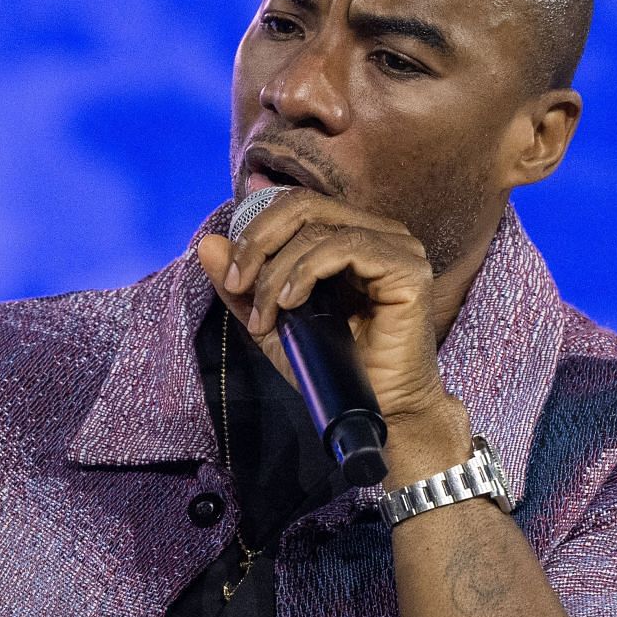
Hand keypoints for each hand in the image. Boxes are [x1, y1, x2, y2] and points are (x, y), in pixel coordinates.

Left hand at [193, 190, 454, 429]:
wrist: (377, 410)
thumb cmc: (331, 366)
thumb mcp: (272, 321)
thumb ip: (243, 285)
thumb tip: (208, 244)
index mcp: (350, 235)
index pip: (295, 207)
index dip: (254, 232)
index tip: (231, 278)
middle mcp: (378, 232)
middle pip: (303, 206)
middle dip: (258, 243)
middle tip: (238, 284)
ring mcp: (398, 247)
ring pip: (317, 230)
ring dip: (278, 272)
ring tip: (268, 314)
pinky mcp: (408, 268)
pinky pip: (346, 247)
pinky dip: (307, 272)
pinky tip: (292, 303)